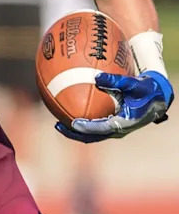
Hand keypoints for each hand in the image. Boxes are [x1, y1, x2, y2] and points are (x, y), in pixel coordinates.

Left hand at [56, 71, 172, 142]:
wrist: (156, 99)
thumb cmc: (145, 91)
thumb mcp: (134, 84)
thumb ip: (116, 81)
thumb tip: (97, 77)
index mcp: (124, 122)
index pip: (102, 128)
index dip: (87, 127)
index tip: (73, 123)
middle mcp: (118, 129)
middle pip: (93, 136)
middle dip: (74, 133)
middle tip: (58, 125)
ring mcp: (115, 129)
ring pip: (92, 134)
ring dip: (75, 131)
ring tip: (58, 123)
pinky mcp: (112, 126)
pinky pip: (94, 128)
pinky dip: (82, 124)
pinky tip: (69, 114)